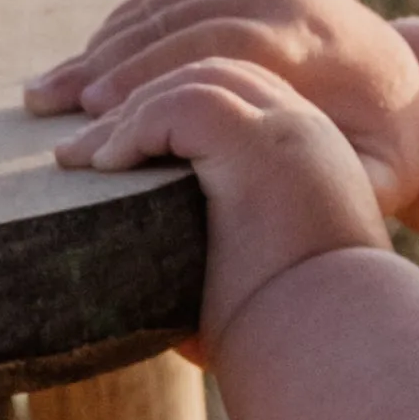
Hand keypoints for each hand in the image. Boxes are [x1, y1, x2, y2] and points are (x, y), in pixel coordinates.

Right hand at [28, 0, 418, 221]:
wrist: (414, 85)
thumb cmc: (389, 148)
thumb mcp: (383, 175)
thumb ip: (337, 183)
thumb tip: (283, 204)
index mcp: (313, 39)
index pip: (220, 49)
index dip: (155, 78)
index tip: (101, 116)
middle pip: (179, 22)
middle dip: (109, 64)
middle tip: (50, 105)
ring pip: (166, 4)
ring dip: (100, 46)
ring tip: (47, 91)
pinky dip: (123, 27)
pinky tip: (84, 64)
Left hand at [45, 50, 392, 352]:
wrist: (338, 345)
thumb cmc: (294, 334)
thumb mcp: (256, 277)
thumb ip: (213, 261)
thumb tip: (153, 305)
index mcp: (312, 156)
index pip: (242, 96)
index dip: (177, 113)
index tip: (125, 151)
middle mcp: (304, 131)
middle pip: (214, 74)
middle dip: (145, 100)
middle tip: (87, 146)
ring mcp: (285, 130)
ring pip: (191, 80)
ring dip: (129, 114)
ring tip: (80, 157)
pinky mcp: (257, 142)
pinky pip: (178, 105)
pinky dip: (134, 128)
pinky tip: (104, 166)